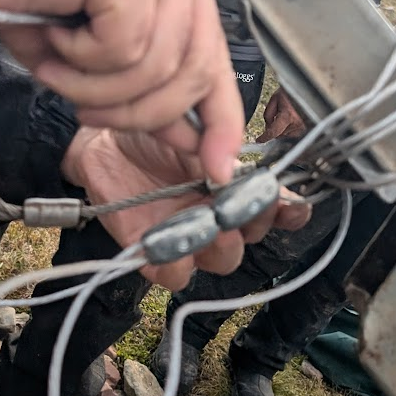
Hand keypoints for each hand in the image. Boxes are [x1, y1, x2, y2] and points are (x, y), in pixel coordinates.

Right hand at [0, 0, 243, 182]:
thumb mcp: (99, 49)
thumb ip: (148, 85)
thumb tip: (192, 141)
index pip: (218, 57)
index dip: (222, 119)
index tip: (218, 166)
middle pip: (197, 69)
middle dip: (139, 112)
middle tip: (87, 111)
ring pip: (158, 65)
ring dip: (96, 86)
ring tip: (57, 64)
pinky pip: (125, 47)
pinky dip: (81, 57)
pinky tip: (55, 32)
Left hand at [61, 127, 310, 290]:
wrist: (106, 139)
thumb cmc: (156, 128)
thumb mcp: (195, 120)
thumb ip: (221, 138)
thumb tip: (234, 171)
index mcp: (236, 183)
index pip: (276, 205)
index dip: (289, 209)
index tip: (288, 203)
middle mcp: (218, 212)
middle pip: (252, 236)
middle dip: (252, 223)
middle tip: (237, 205)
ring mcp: (189, 235)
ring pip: (221, 259)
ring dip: (221, 247)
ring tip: (207, 225)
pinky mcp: (154, 252)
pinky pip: (175, 275)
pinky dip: (175, 265)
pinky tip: (166, 244)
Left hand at [257, 87, 307, 143]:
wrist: (306, 89)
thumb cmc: (290, 92)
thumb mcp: (274, 99)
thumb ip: (268, 115)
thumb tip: (267, 128)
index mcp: (288, 115)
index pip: (274, 132)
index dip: (265, 137)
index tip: (259, 140)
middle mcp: (298, 123)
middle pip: (280, 135)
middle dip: (274, 130)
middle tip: (276, 118)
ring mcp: (304, 127)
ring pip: (287, 136)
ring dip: (283, 130)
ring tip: (286, 116)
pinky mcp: (308, 129)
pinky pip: (295, 135)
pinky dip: (290, 130)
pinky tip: (291, 121)